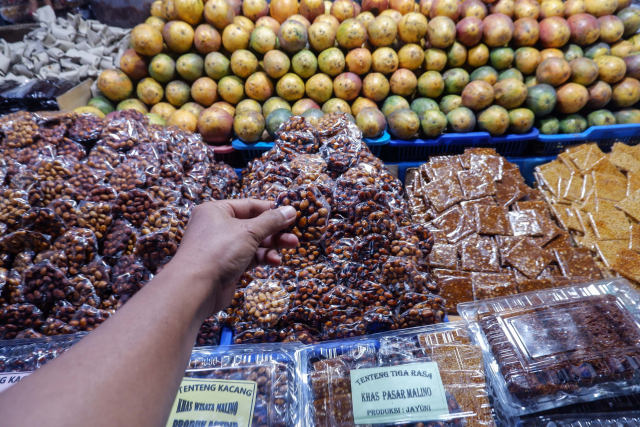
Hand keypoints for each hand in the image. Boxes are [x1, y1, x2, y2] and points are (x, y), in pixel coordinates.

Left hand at [171, 199, 297, 311]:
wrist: (196, 288)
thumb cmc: (218, 251)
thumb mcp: (249, 231)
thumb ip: (271, 221)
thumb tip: (290, 210)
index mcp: (217, 211)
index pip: (249, 205)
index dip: (271, 209)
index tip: (291, 213)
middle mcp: (218, 227)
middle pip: (253, 225)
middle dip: (275, 230)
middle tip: (295, 232)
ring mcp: (222, 248)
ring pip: (253, 242)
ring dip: (272, 244)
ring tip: (292, 245)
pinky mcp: (227, 266)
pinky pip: (249, 257)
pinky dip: (263, 258)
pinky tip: (275, 261)